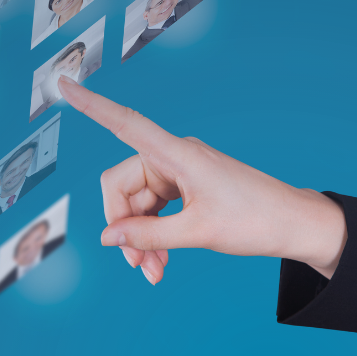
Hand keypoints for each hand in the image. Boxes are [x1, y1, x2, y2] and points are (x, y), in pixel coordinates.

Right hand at [58, 76, 347, 284]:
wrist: (293, 225)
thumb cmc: (254, 220)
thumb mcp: (197, 232)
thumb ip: (148, 235)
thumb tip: (106, 238)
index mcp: (177, 154)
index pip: (125, 123)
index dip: (91, 106)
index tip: (63, 84)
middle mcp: (173, 157)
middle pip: (122, 186)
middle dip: (124, 227)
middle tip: (138, 265)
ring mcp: (179, 173)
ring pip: (138, 204)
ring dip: (140, 239)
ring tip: (154, 272)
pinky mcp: (186, 188)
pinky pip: (156, 209)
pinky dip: (155, 235)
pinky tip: (161, 262)